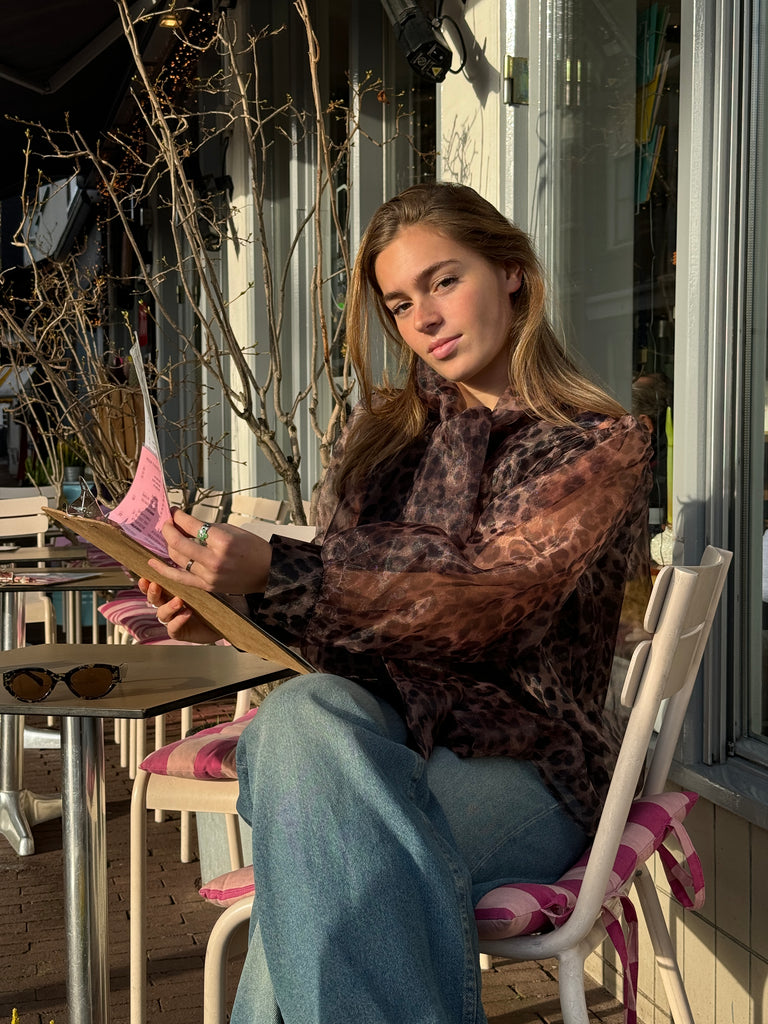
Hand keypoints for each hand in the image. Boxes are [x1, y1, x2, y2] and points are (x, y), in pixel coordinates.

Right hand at [137, 577, 223, 644]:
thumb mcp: (200, 586)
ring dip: (168, 606)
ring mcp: (172, 620)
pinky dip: (178, 620)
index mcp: (170, 594)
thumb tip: (185, 558)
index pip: (154, 588)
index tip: (144, 578)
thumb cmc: (212, 600)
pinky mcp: (179, 633)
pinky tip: (186, 613)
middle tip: (155, 585)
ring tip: (179, 601)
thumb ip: (189, 577)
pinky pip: (172, 628)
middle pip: (154, 600)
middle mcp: (168, 607)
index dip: (147, 584)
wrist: (223, 620)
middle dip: (152, 593)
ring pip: (162, 614)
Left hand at [147, 508, 272, 594]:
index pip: (191, 525)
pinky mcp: (207, 586)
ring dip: (169, 545)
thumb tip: (185, 523)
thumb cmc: (253, 548)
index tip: (173, 512)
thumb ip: (208, 528)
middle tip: (167, 523)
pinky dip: (164, 570)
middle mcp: (214, 559)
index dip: (178, 517)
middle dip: (168, 529)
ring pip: (177, 558)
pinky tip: (152, 562)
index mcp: (222, 541)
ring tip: (168, 537)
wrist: (267, 572)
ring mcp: (209, 575)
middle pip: (179, 542)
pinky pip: (180, 577)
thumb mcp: (233, 530)